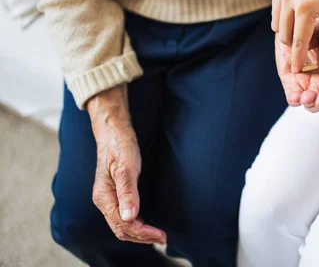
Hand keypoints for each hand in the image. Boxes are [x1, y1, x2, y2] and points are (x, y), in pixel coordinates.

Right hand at [87, 84, 166, 244]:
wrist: (114, 133)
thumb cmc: (120, 147)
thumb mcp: (126, 168)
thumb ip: (128, 193)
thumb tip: (130, 218)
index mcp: (103, 197)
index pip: (123, 224)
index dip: (142, 233)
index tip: (160, 235)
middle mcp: (103, 201)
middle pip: (121, 229)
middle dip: (142, 237)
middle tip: (163, 238)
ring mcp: (108, 199)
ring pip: (121, 225)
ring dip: (139, 233)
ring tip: (157, 236)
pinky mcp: (114, 195)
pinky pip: (123, 217)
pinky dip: (135, 225)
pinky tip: (147, 225)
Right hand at [271, 0, 318, 72]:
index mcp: (307, 7)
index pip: (299, 41)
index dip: (298, 59)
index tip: (297, 71)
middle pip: (284, 35)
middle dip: (293, 46)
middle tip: (305, 51)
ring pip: (276, 24)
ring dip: (287, 33)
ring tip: (302, 34)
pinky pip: (276, 10)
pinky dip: (284, 18)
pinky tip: (298, 18)